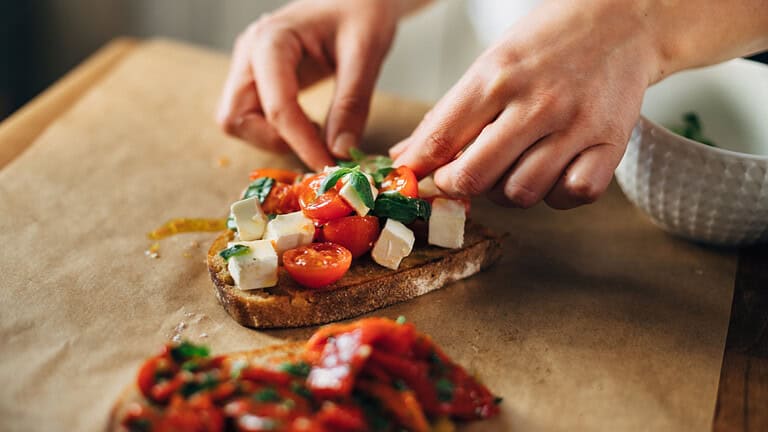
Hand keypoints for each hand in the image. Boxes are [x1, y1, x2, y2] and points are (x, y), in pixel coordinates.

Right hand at [216, 0, 401, 170]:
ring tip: (317, 132)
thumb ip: (352, 103)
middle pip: (235, 118)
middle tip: (316, 146)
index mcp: (271, 39)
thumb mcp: (365, 53)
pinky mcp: (257, 79)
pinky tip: (310, 125)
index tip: (328, 166)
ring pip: (238, 122)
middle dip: (274, 141)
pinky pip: (252, 117)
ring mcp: (248, 67)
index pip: (276, 106)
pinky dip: (277, 132)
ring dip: (273, 139)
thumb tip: (339, 152)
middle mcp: (249, 53)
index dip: (301, 143)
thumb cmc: (361, 11)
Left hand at [392, 0, 659, 208]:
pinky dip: (558, 194)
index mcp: (495, 77)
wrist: (621, 21)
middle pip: (475, 177)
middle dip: (458, 186)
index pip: (440, 139)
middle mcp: (535, 102)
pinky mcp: (611, 143)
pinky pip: (572, 195)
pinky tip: (554, 172)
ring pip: (522, 194)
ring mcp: (575, 125)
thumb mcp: (489, 65)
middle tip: (462, 177)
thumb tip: (405, 157)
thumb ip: (448, 115)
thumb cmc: (546, 44)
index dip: (418, 169)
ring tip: (513, 168)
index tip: (413, 178)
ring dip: (508, 191)